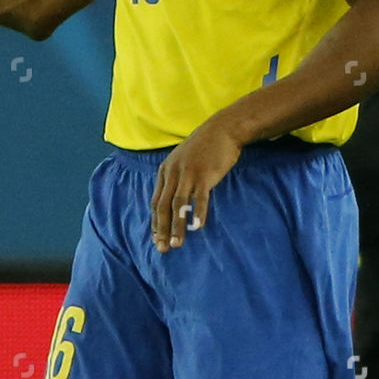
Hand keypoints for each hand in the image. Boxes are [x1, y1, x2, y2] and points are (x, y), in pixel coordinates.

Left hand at [151, 119, 242, 253]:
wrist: (223, 129)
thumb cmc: (205, 148)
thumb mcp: (182, 161)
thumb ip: (176, 179)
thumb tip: (174, 202)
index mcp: (165, 171)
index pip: (156, 202)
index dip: (155, 223)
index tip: (156, 239)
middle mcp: (173, 173)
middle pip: (163, 206)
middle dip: (162, 230)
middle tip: (163, 248)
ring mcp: (189, 174)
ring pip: (178, 205)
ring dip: (177, 226)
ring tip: (177, 244)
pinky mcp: (205, 174)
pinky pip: (200, 197)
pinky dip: (198, 212)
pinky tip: (197, 227)